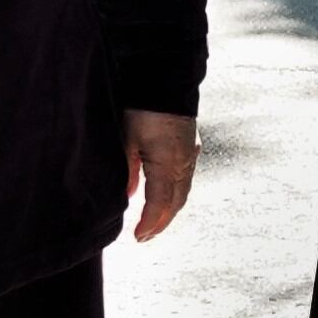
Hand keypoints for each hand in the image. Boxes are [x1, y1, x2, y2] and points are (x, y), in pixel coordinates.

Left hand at [124, 108, 197, 240]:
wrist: (165, 80)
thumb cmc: (143, 107)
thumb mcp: (127, 140)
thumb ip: (128, 171)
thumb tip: (128, 195)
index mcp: (168, 164)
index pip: (159, 204)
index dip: (149, 223)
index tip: (138, 237)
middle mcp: (184, 163)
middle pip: (175, 203)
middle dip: (161, 222)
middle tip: (145, 236)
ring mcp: (190, 154)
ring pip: (182, 192)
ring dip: (169, 209)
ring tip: (155, 221)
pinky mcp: (190, 146)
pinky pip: (185, 178)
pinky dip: (174, 192)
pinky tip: (165, 194)